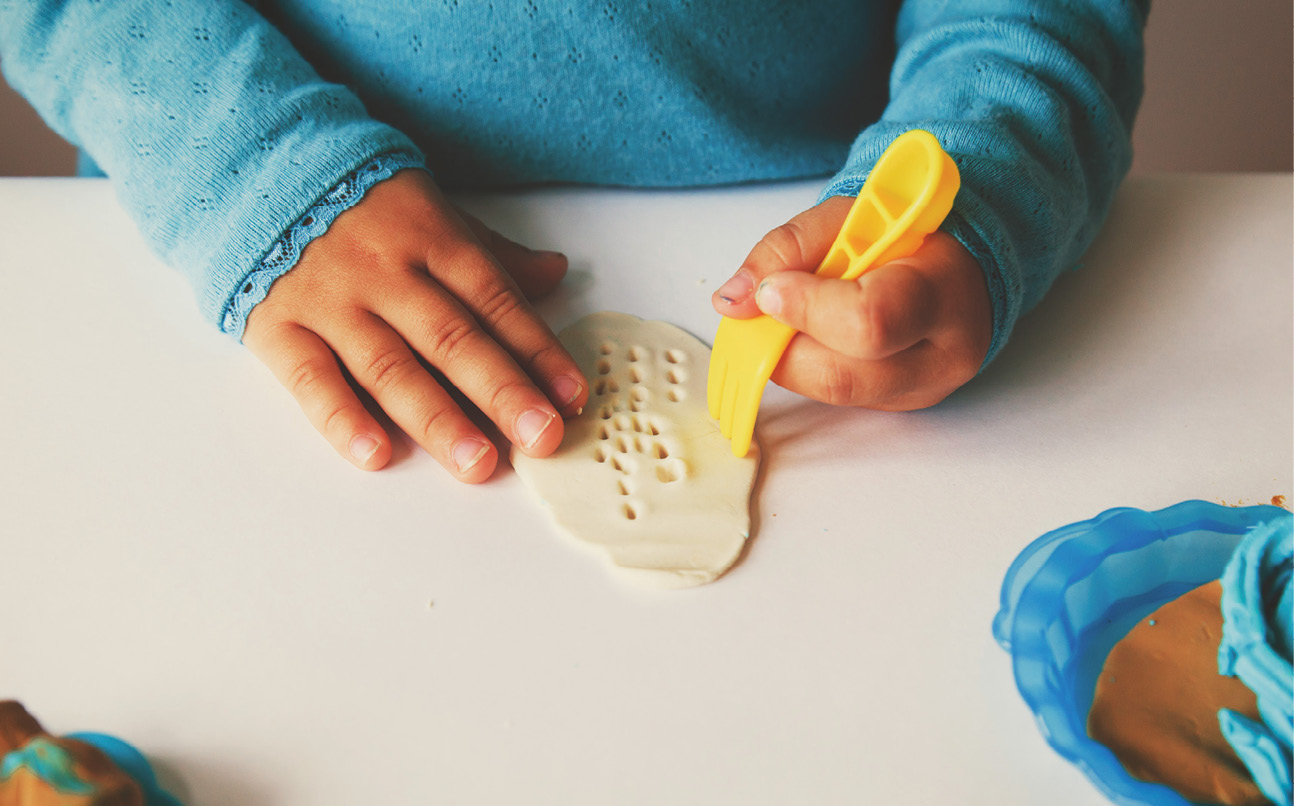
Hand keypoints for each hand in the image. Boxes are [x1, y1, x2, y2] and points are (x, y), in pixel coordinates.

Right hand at [244, 169, 587, 480]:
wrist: (253, 169)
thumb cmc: (363, 206)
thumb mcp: (434, 212)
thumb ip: (492, 254)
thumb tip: (556, 273)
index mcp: (432, 240)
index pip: (495, 301)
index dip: (537, 349)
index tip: (572, 395)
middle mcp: (386, 274)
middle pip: (452, 338)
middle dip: (502, 391)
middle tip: (542, 438)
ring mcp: (331, 302)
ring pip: (390, 367)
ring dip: (438, 419)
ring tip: (478, 463)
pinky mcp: (278, 328)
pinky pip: (311, 378)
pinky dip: (342, 418)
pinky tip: (377, 455)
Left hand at [711, 196, 991, 410]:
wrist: (958, 267)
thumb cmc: (906, 236)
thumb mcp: (848, 217)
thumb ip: (787, 249)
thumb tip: (733, 301)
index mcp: (942, 289)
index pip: (870, 320)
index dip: (806, 309)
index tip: (770, 289)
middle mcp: (943, 353)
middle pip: (842, 376)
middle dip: (783, 345)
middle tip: (764, 309)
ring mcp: (923, 389)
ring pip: (831, 394)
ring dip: (791, 358)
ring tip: (792, 315)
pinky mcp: (899, 406)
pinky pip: (836, 399)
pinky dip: (809, 368)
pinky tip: (817, 334)